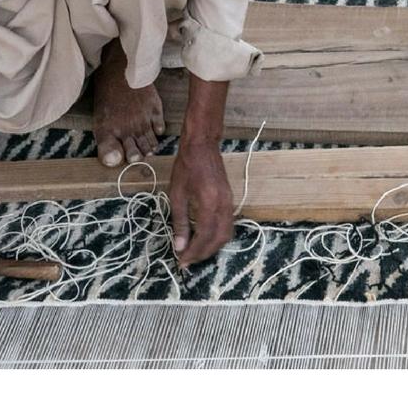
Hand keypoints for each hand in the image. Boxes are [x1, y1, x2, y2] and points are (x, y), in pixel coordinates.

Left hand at [168, 140, 235, 266]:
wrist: (203, 146)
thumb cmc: (186, 167)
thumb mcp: (177, 195)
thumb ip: (179, 222)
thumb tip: (179, 246)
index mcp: (208, 203)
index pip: (204, 236)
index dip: (193, 252)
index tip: (181, 261)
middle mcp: (223, 205)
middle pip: (219, 238)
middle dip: (204, 253)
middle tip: (188, 260)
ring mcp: (229, 202)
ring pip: (227, 233)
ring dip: (212, 246)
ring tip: (196, 252)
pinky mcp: (230, 200)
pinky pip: (228, 224)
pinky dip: (217, 235)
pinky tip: (205, 237)